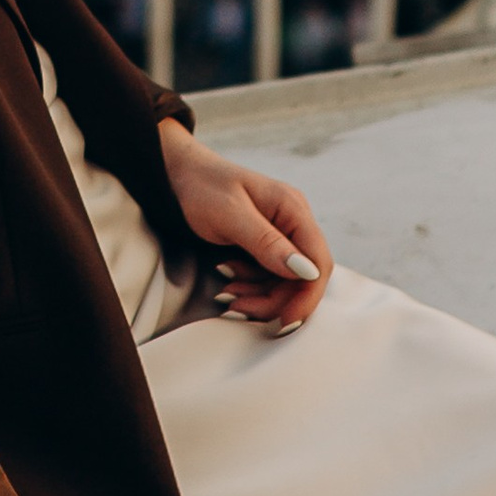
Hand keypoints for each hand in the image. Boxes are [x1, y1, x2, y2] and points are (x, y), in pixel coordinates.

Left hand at [160, 125, 332, 327]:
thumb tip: (306, 272)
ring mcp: (280, 234)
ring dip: (257, 296)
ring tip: (226, 293)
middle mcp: (292, 222)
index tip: (287, 322)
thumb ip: (267, 242)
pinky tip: (227, 283)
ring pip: (283, 282)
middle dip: (273, 299)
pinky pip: (267, 277)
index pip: (318, 262)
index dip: (307, 296)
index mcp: (292, 209)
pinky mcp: (264, 245)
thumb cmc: (201, 186)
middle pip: (301, 278)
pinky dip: (249, 286)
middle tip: (237, 307)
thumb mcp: (230, 214)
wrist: (177, 173)